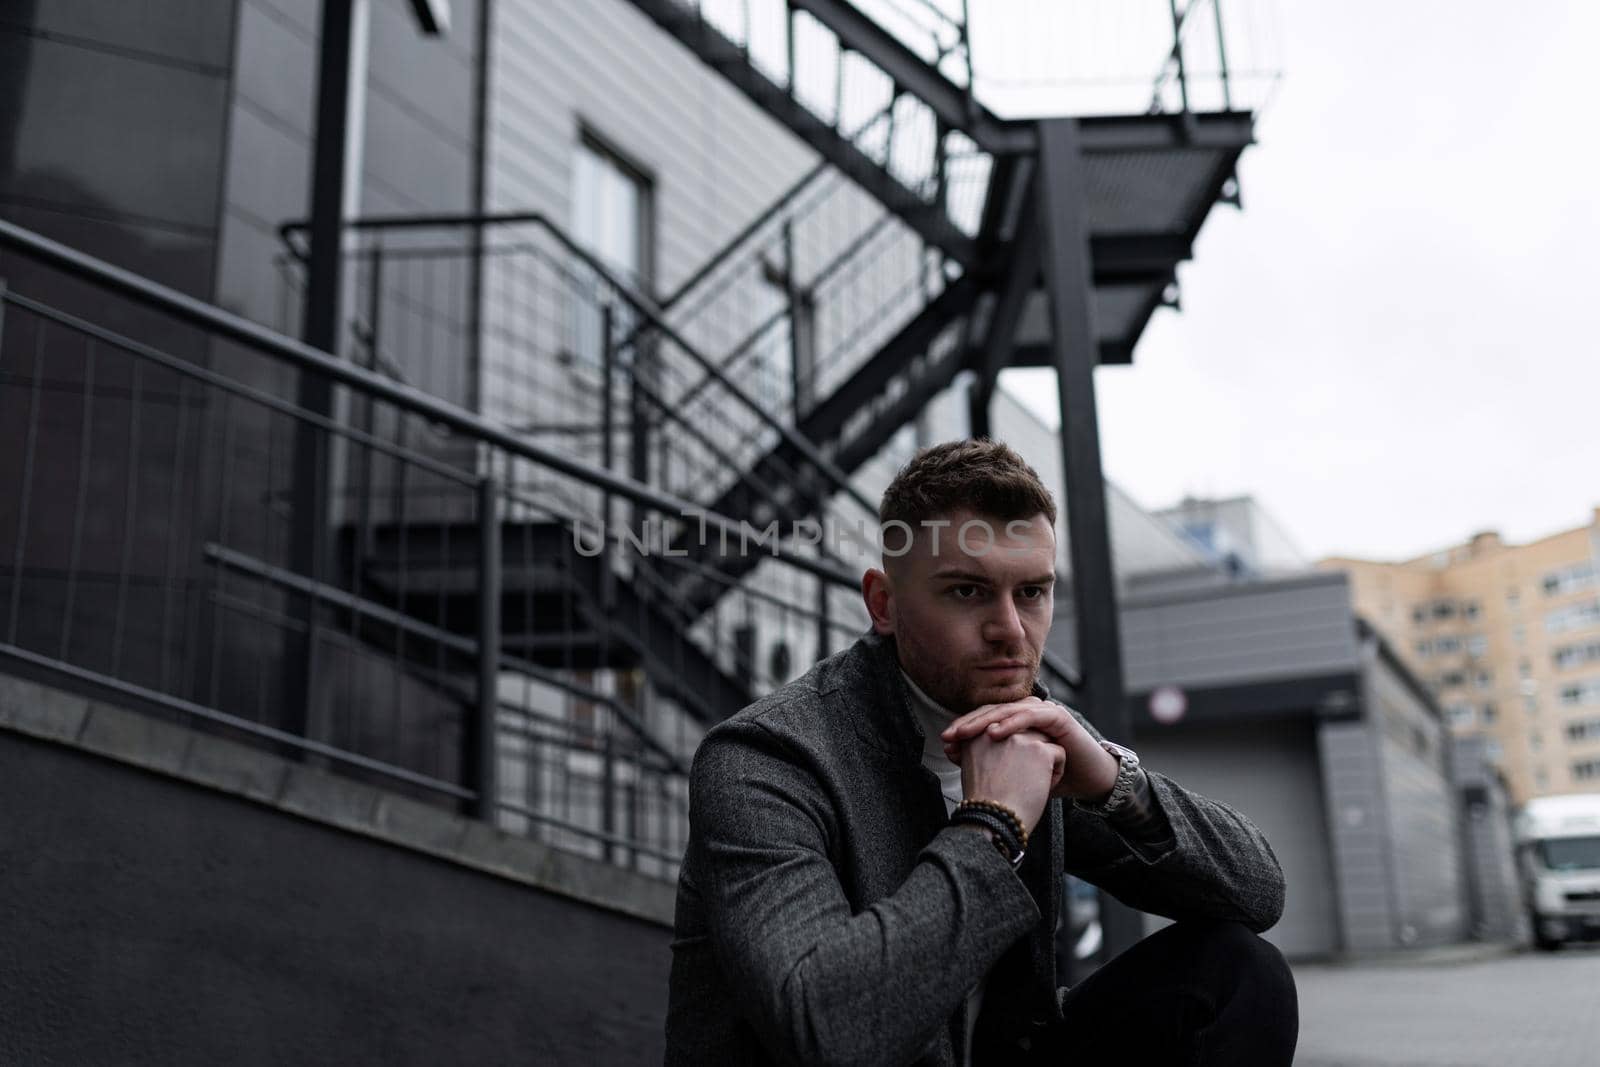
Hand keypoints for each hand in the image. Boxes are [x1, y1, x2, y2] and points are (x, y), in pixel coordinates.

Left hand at [943, 697, 1118, 802]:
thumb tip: (955, 755)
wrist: (1088, 782)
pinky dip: (1012, 723)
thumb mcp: (1016, 770)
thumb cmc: (1051, 777)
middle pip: (992, 711)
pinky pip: (1031, 715)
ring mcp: (1043, 712)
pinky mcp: (1058, 717)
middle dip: (968, 723)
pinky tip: (996, 732)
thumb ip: (989, 760)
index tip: (945, 742)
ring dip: (986, 720)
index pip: (984, 718)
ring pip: (1009, 710)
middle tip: (949, 736)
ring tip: (967, 733)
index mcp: (1016, 721)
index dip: (964, 728)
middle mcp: (1028, 712)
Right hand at [957, 727, 1064, 833]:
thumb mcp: (973, 769)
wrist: (992, 820)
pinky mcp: (1039, 749)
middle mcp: (998, 730)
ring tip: (1030, 784)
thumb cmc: (985, 802)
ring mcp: (1019, 737)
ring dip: (1043, 761)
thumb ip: (984, 750)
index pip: (1007, 731)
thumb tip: (1002, 745)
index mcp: (979, 733)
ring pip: (1044, 741)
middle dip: (1029, 755)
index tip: (1005, 777)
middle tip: (1018, 782)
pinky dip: (1055, 773)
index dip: (1012, 755)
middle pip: (1026, 733)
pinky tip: (1041, 787)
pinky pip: (1058, 753)